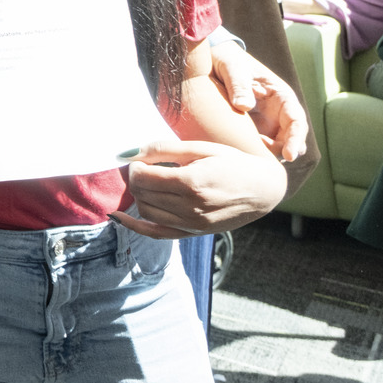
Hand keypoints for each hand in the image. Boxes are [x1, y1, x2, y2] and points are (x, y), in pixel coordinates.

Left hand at [112, 140, 286, 237]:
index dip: (134, 166)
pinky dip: (134, 225)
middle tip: (142, 168)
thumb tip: (130, 151)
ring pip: (146, 212)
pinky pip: (156, 234)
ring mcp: (193, 224)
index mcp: (193, 182)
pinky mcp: (194, 233)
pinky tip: (117, 217)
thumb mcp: (201, 148)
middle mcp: (192, 207)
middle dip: (136, 179)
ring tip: (148, 183)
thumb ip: (163, 148)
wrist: (265, 190)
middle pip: (142, 194)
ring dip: (139, 196)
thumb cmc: (234, 163)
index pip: (143, 177)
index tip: (140, 159)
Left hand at [209, 45, 308, 161]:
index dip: (296, 138)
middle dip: (283, 152)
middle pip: (289, 138)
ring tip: (249, 158)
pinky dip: (251, 151)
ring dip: (266, 154)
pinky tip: (238, 155)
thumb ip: (239, 85)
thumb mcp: (233, 68)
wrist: (212, 58)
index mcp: (281, 96)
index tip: (290, 154)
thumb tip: (244, 106)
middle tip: (265, 163)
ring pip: (274, 145)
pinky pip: (256, 144)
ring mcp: (265, 121)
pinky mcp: (251, 128)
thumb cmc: (228, 60)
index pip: (297, 120)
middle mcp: (277, 112)